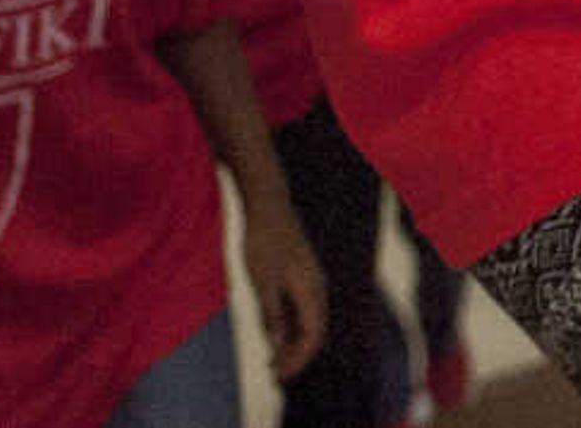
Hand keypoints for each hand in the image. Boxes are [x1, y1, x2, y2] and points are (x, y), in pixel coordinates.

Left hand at [245, 204, 327, 379]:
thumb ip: (272, 315)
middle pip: (314, 331)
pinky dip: (290, 326)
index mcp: (311, 289)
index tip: (278, 375)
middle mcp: (317, 287)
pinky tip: (274, 335)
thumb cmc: (263, 241)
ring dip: (293, 343)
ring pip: (308, 321)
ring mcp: (311, 280)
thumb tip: (278, 346)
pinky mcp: (301, 275)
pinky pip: (301, 308)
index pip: (313, 336)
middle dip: (296, 356)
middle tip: (273, 374)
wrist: (268, 205)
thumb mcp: (263, 281)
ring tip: (272, 360)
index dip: (298, 360)